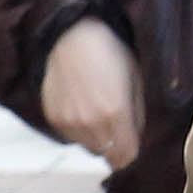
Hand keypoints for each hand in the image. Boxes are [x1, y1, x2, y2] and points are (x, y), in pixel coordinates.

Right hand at [38, 15, 144, 166]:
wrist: (71, 36)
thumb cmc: (109, 53)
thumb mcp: (136, 81)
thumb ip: (137, 117)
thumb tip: (134, 139)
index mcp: (116, 113)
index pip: (126, 156)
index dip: (131, 151)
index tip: (131, 143)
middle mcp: (91, 123)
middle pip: (107, 154)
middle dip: (115, 144)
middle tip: (115, 123)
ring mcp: (69, 122)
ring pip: (89, 147)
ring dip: (96, 138)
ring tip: (97, 112)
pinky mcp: (54, 118)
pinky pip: (71, 137)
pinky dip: (78, 129)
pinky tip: (82, 107)